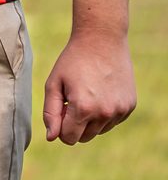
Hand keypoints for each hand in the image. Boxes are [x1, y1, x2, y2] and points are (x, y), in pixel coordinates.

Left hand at [44, 0, 135, 144]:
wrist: (102, 41)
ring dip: (89, 120)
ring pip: (98, 131)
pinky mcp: (130, 106)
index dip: (59, 128)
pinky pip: (112, 122)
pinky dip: (104, 114)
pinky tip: (100, 92)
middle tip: (70, 100)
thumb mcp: (54, 84)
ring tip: (85, 94)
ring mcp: (120, 111)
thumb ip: (50, 113)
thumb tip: (52, 138)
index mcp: (83, 109)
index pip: (68, 138)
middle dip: (73, 125)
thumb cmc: (73, 62)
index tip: (59, 110)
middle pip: (84, 138)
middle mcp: (105, 113)